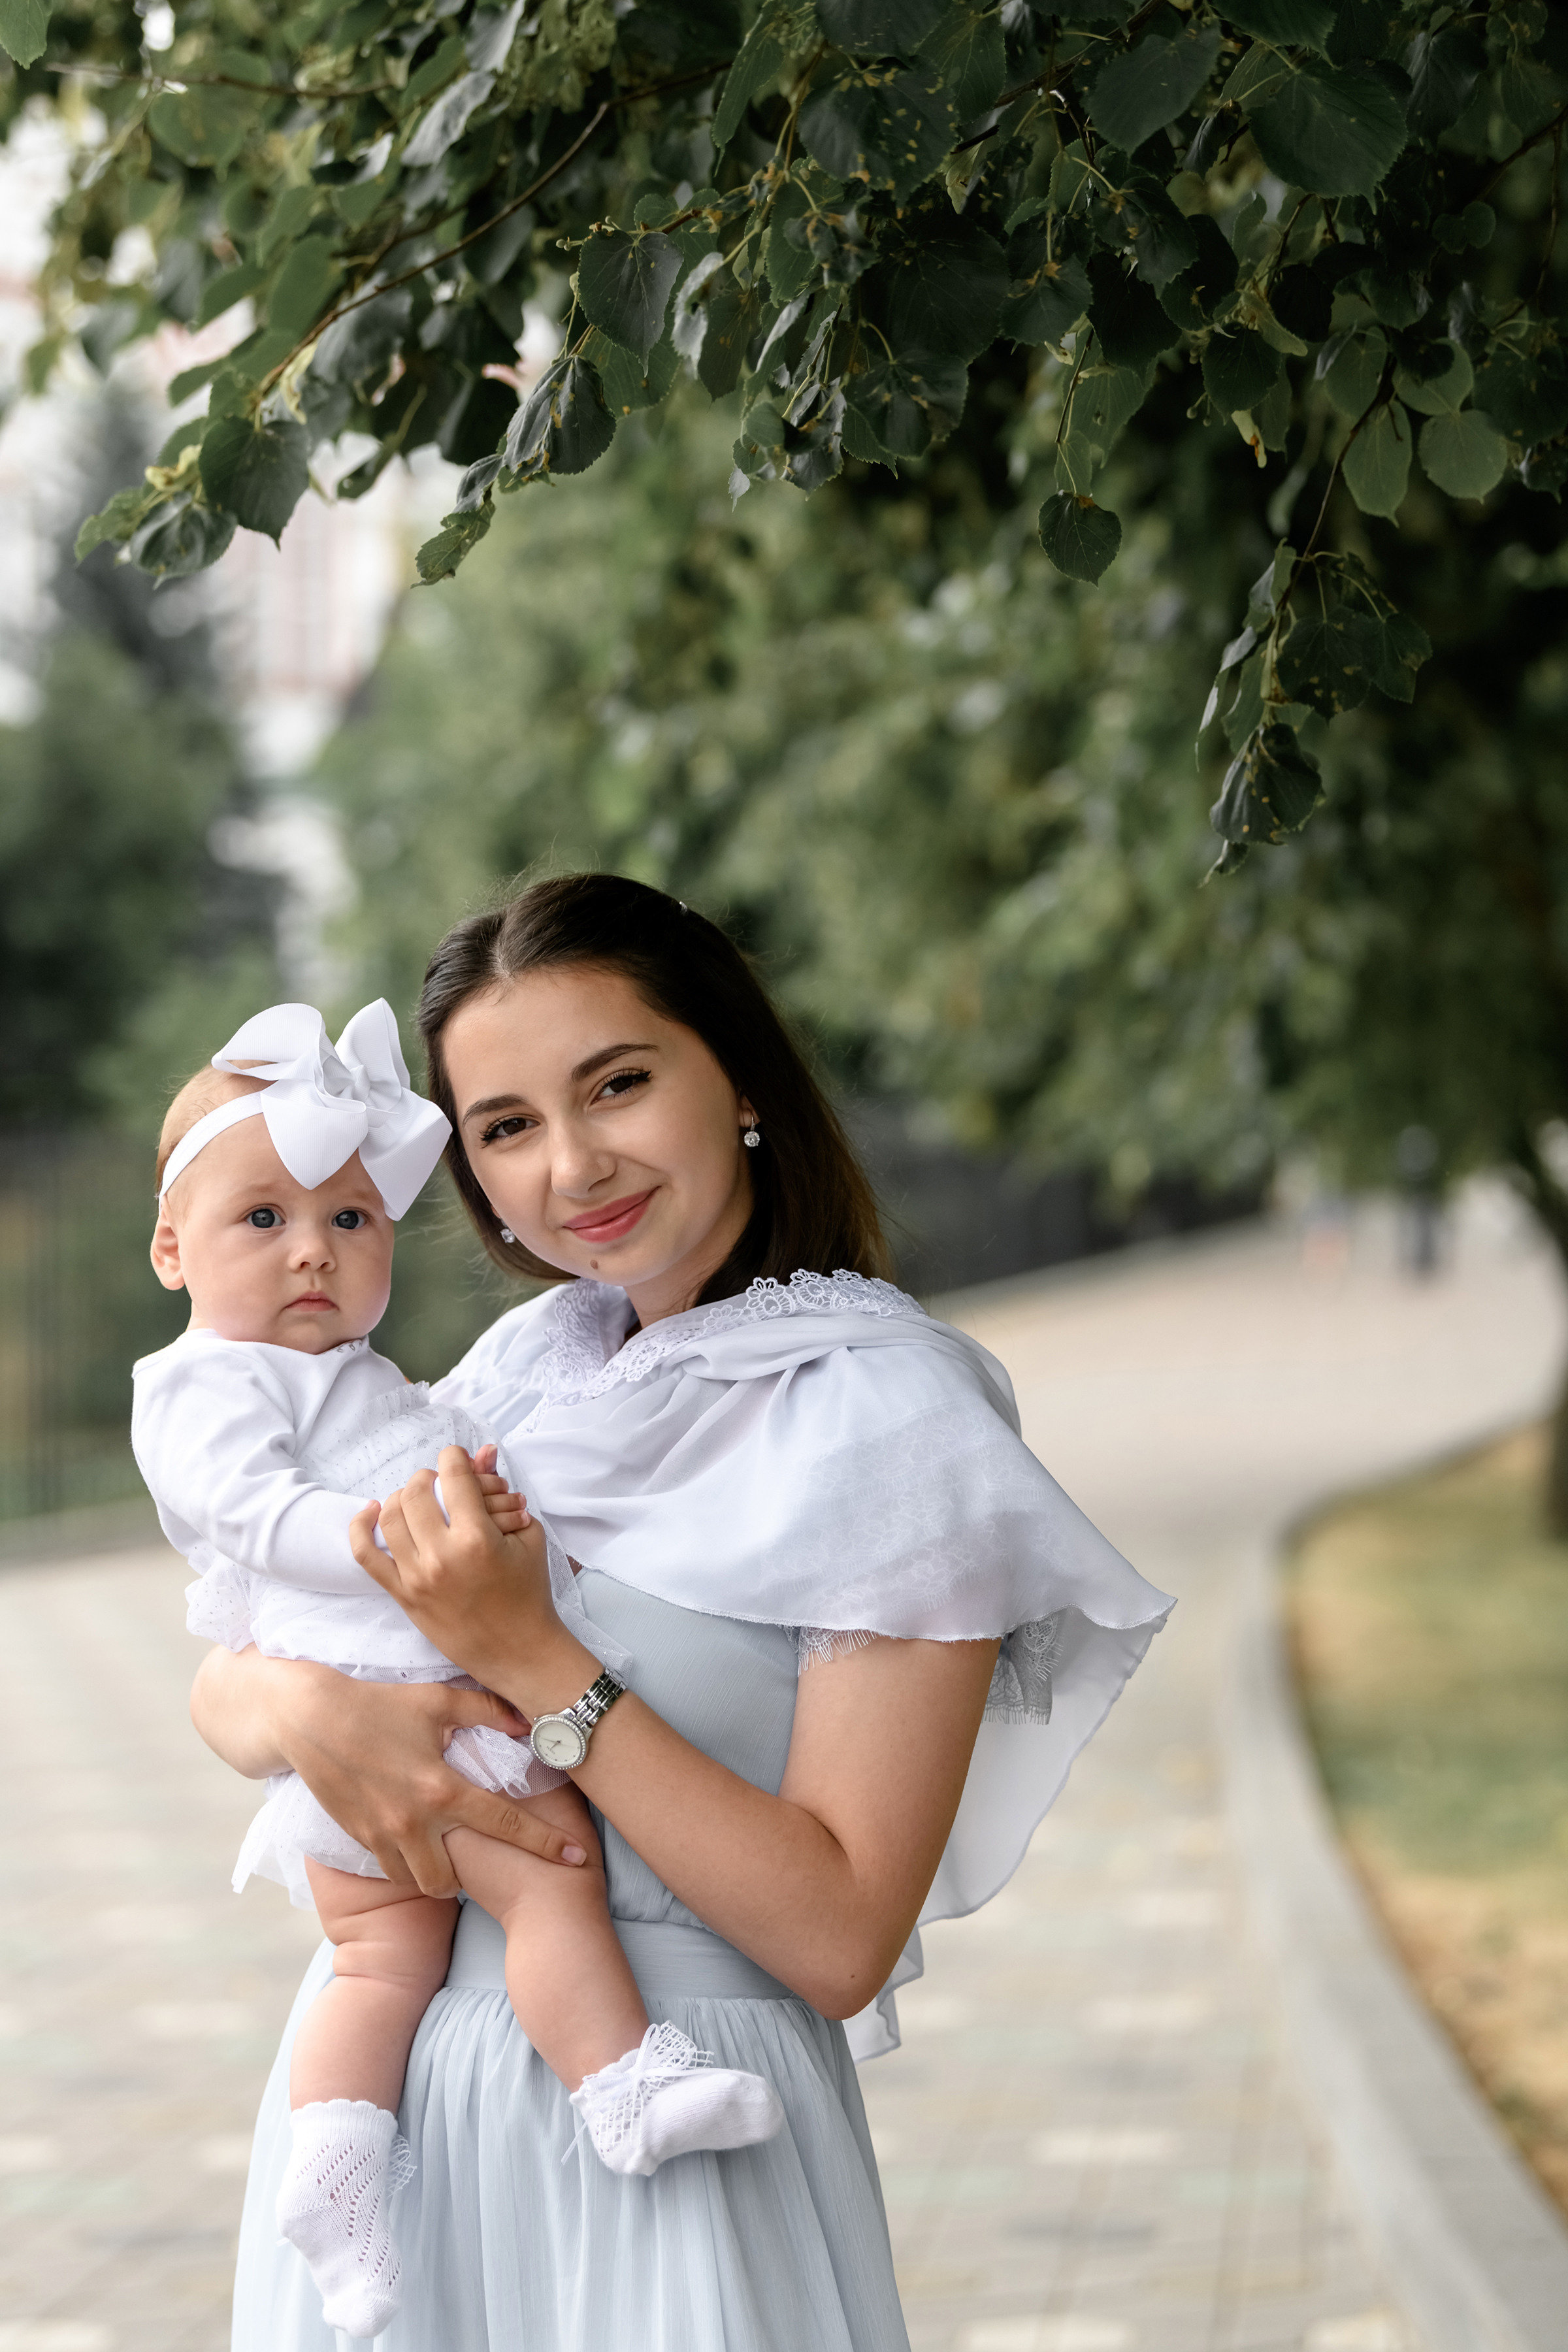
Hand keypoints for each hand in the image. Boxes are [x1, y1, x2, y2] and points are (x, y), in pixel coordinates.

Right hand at [189, 1647, 588, 1895]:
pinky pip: (391, 1870)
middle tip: (488, 1866)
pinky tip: (416, 1843)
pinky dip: (407, 1865)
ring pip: (419, 1883)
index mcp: (441, 1788)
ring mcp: (382, 1836)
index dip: (547, 1844)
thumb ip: (488, 1710)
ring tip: (450, 1854)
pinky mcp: (357, 1838)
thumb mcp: (437, 1699)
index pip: (508, 1824)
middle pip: (453, 1880)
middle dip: (473, 1881)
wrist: (307, 1720)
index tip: (578, 1857)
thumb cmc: (378, 1704)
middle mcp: (414, 1822)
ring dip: (438, 1875)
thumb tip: (530, 1720)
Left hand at [351, 1445, 567, 1693]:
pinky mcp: (403, 1595)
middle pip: (417, 1489)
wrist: (516, 1648)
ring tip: (419, 1500)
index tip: (458, 1460)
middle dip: (430, 1476)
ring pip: (389, 1515)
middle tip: (443, 1485)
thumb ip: (499, 1491)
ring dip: (403, 1496)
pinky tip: (371, 1511)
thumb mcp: (527, 1534)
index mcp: (477, 1538)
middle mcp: (441, 1556)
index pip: (453, 1475)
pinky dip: (360, 1527)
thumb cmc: (528, 1591)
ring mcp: (416, 1577)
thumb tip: (483, 1452)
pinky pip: (365, 1555)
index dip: (456, 1457)